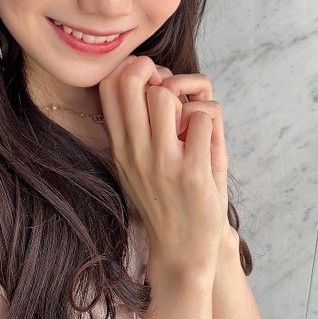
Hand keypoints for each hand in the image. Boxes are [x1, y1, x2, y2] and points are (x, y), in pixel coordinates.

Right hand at [99, 56, 227, 277]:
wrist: (181, 250)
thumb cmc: (162, 200)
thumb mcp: (133, 166)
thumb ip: (134, 127)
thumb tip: (149, 80)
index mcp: (120, 146)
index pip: (107, 87)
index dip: (129, 68)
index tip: (150, 77)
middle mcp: (135, 151)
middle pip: (133, 81)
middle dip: (154, 70)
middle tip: (171, 86)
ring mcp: (163, 161)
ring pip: (166, 96)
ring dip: (185, 98)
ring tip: (190, 119)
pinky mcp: (193, 171)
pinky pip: (203, 117)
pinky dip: (210, 119)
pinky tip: (207, 139)